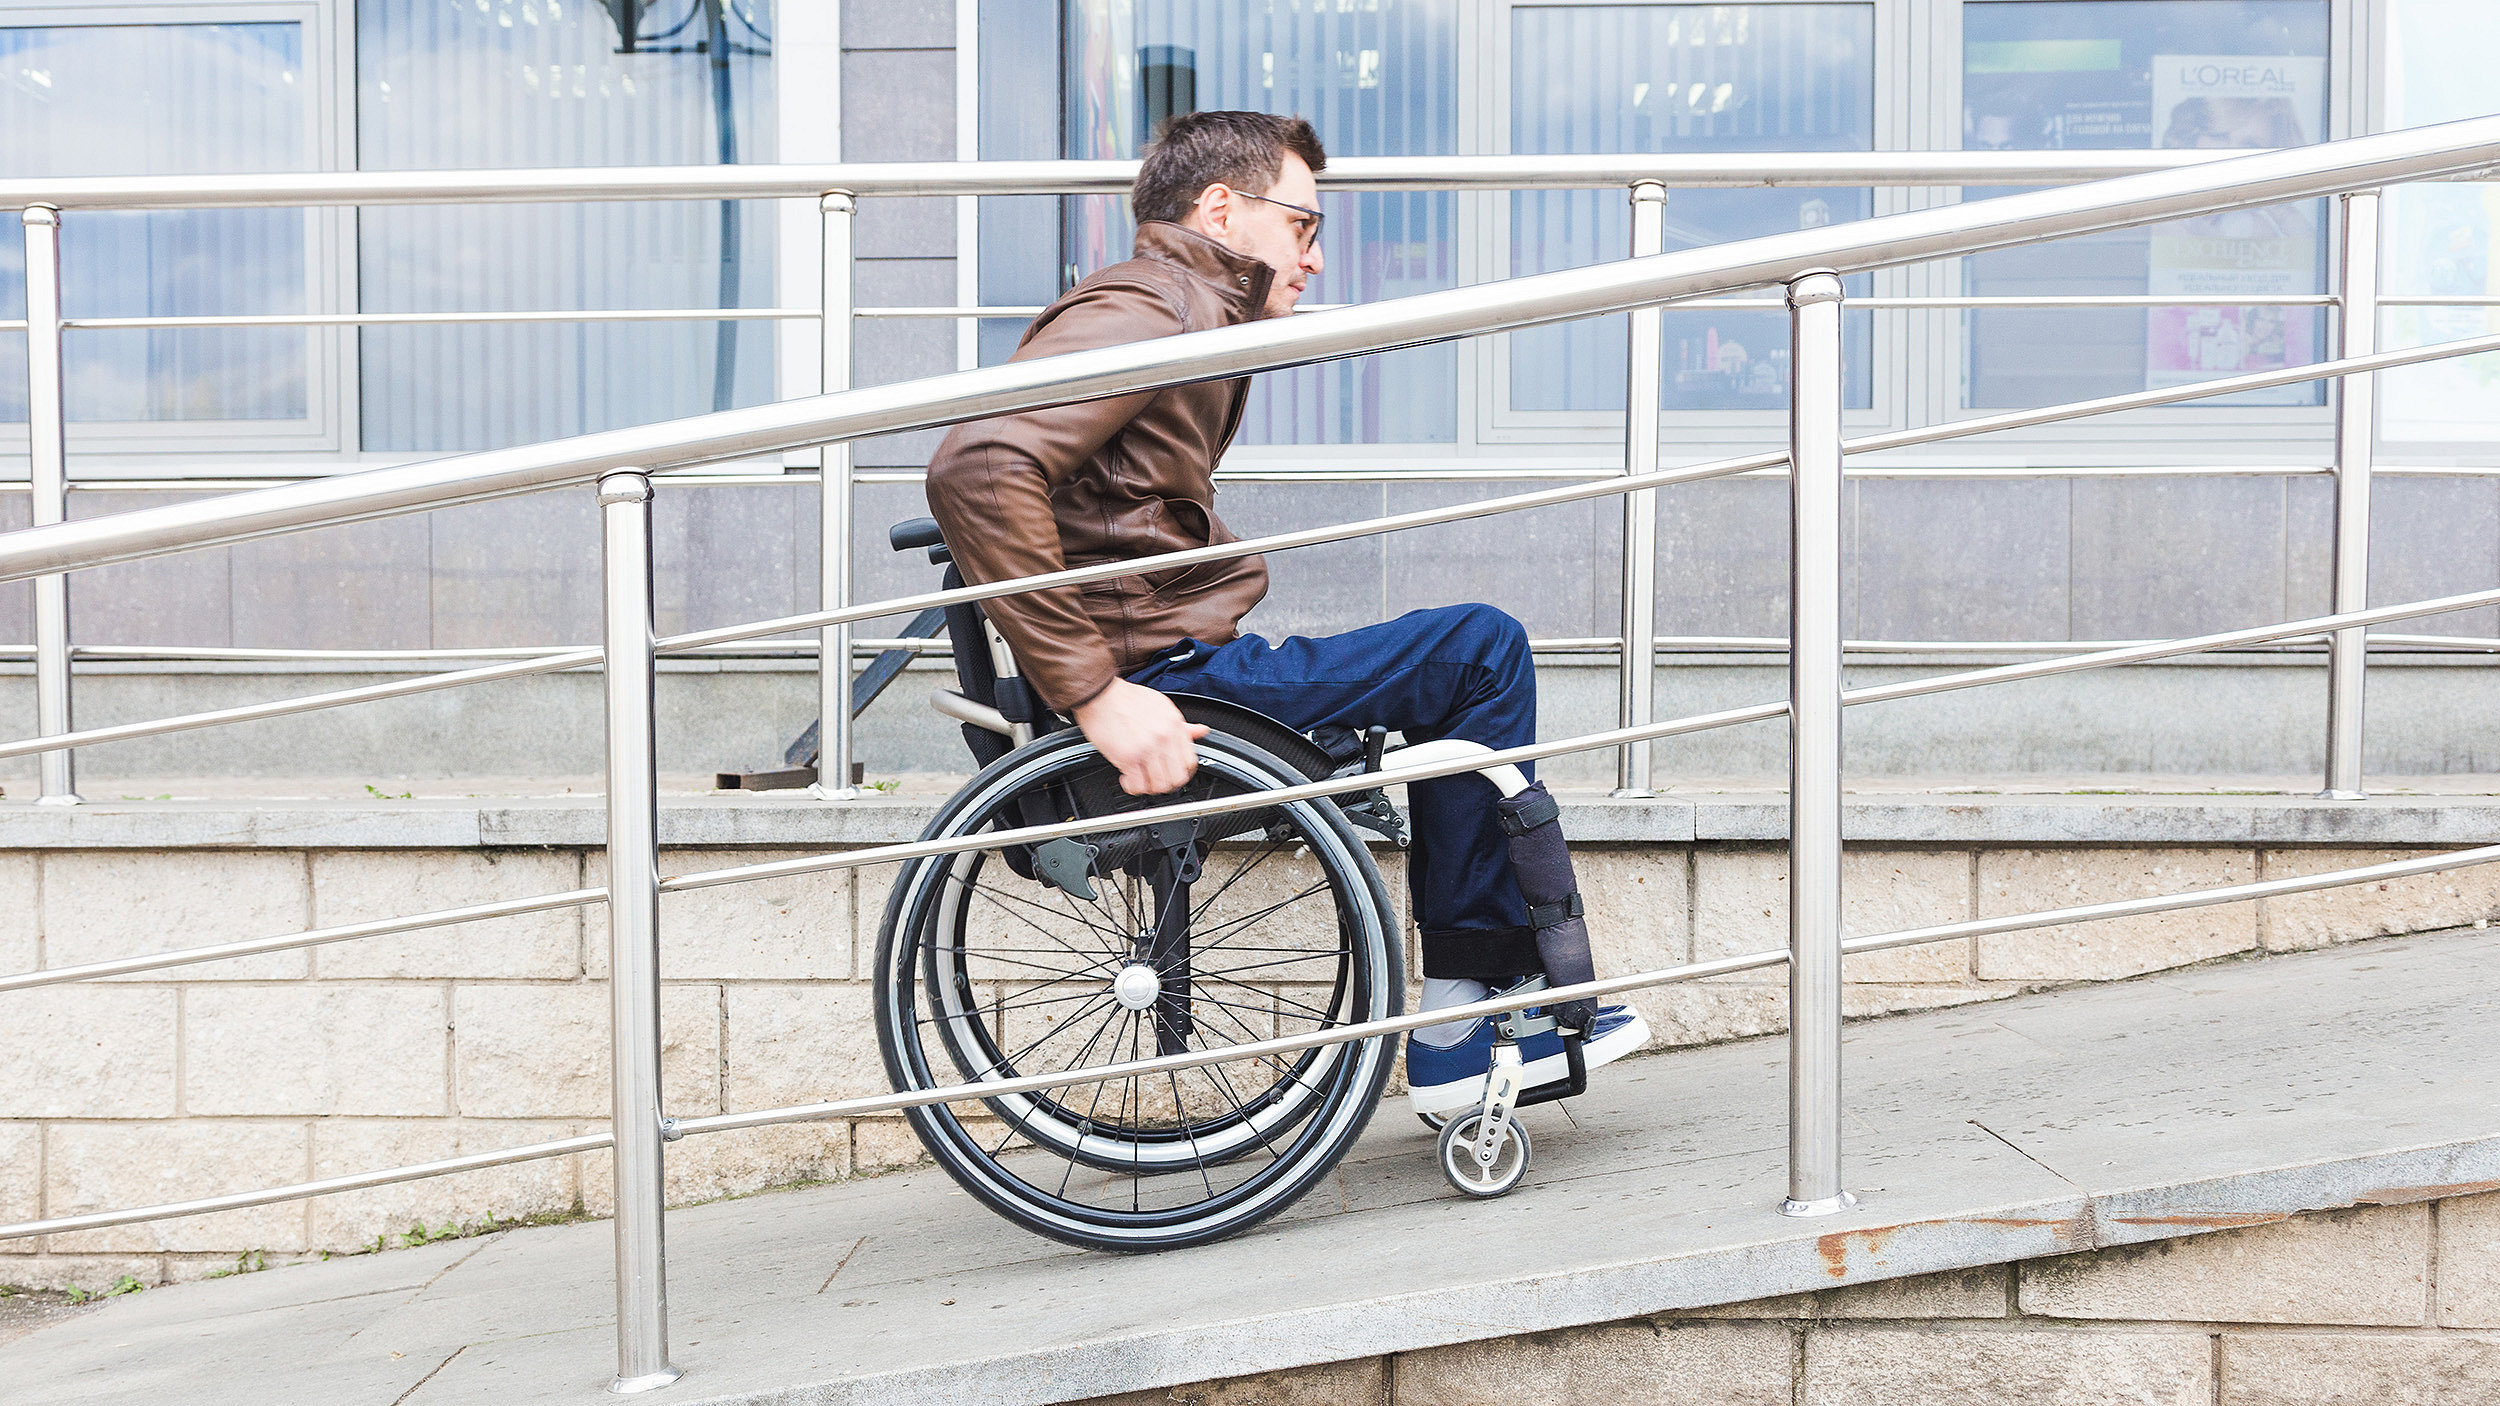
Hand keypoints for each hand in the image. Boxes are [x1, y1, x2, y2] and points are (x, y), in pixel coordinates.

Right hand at [1072, 678, 1208, 795]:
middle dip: (1166, 784)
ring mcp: (1146, 748)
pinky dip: (1132, 787)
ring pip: (1159, 786)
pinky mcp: (1127, 757)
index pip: (1190, 762)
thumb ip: (1182, 725)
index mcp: (1174, 725)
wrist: (1100, 694)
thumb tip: (1200, 731)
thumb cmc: (1126, 698)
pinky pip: (1138, 785)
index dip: (1182, 773)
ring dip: (1148, 787)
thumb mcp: (1161, 706)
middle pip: (1177, 778)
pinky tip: (1127, 777)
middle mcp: (1163, 738)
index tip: (1172, 773)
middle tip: (1155, 779)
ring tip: (1140, 778)